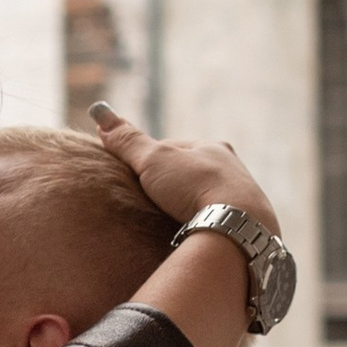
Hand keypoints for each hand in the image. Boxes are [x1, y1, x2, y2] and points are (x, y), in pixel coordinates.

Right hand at [89, 105, 278, 238]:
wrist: (238, 225)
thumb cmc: (194, 187)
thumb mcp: (153, 160)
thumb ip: (128, 141)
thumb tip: (100, 112)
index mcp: (213, 146)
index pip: (174, 148)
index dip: (151, 161)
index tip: (137, 176)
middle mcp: (232, 167)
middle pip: (192, 173)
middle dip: (173, 185)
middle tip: (152, 202)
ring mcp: (244, 196)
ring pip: (207, 197)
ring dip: (190, 206)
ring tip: (171, 222)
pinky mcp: (246, 222)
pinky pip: (219, 219)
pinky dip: (204, 224)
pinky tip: (194, 234)